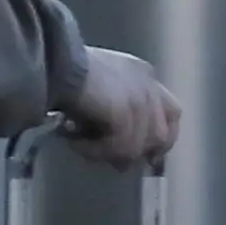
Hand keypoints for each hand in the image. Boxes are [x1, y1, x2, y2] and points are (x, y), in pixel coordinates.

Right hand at [61, 47, 184, 170]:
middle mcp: (149, 84)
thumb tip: (121, 144)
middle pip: (161, 133)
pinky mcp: (127, 112)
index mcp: (144, 74)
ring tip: (83, 147)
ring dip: (110, 153)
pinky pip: (120, 148)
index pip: (171, 112)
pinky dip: (96, 151)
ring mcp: (141, 99)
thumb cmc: (65, 73)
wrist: (54, 63)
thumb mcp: (101, 88)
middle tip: (114, 161)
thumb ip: (117, 108)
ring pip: (139, 146)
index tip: (148, 157)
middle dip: (140, 151)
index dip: (160, 139)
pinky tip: (75, 143)